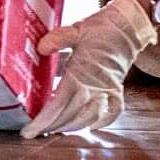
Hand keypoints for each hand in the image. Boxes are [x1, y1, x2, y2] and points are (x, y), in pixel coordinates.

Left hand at [20, 0, 156, 137]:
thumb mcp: (77, 29)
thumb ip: (58, 38)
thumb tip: (41, 48)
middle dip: (52, 127)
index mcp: (81, 73)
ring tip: (54, 130)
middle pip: (71, 115)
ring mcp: (108, 90)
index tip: (30, 130)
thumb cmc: (101, 28)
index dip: (44, 119)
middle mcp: (95, 86)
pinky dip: (101, 122)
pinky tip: (89, 127)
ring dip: (72, 126)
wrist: (128, 27)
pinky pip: (112, 113)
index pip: (59, 103)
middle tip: (36, 132)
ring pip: (89, 117)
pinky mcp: (117, 91)